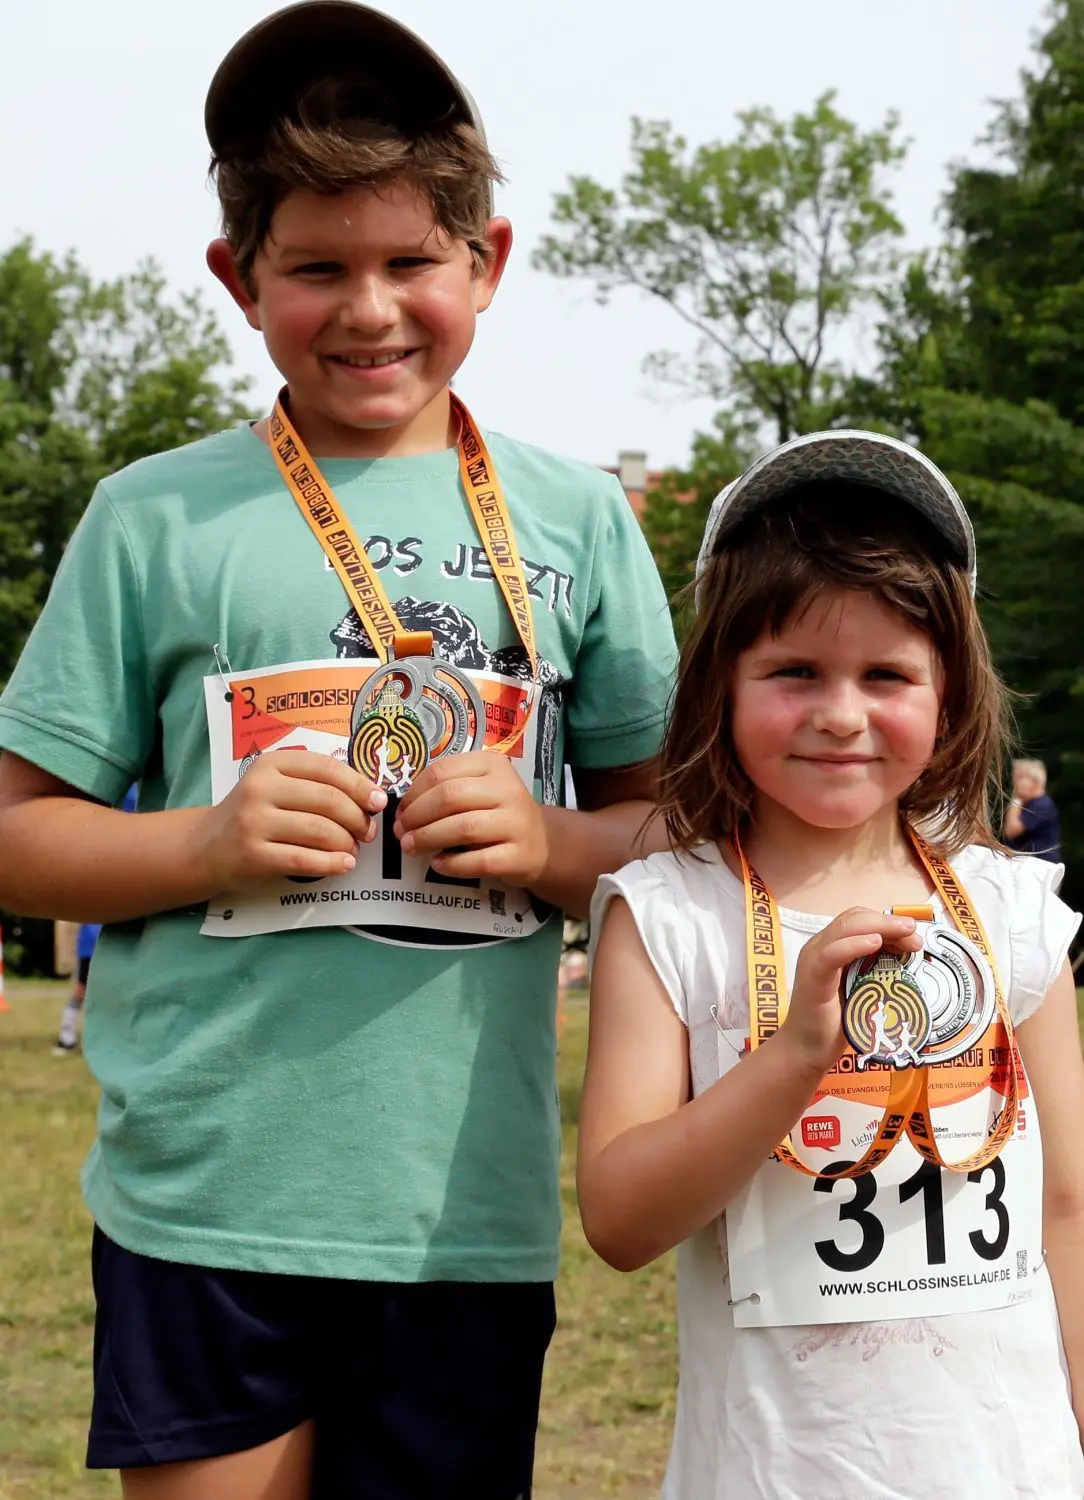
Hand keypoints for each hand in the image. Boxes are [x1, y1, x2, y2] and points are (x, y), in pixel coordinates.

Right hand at [191, 750, 385, 890]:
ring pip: (320, 830)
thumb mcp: (276, 786)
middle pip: (328, 800)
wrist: (205, 846)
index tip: (379, 801)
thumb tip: (371, 797)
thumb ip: (315, 784)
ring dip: (346, 842)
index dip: (359, 785)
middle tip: (367, 832)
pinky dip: (331, 863)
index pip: (327, 768)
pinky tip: (345, 865)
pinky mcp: (253, 854)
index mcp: (271, 764)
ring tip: (353, 849)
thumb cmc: (254, 814)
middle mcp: (260, 788)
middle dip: (357, 818)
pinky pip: (304, 858)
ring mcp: (254, 822)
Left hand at [393, 752, 547, 887]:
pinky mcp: (519, 854)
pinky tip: (438, 864)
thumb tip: (404, 810)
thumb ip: (446, 790)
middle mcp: (508, 789)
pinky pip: (478, 860)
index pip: (442, 772)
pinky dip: (452, 864)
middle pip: (450, 797)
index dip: (414, 793)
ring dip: (428, 839)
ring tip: (411, 848)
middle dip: (417, 816)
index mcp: (492, 765)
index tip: (401, 810)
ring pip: (463, 827)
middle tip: (401, 831)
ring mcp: (516, 822)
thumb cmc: (498, 813)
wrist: (541, 842)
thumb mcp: (479, 789)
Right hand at [779, 909, 921, 1077]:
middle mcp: (820, 946)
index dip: (889, 923)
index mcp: (832, 947)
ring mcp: (814, 959)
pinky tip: (874, 943)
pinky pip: (832, 954)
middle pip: (855, 918)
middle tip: (914, 934)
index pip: (860, 920)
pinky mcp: (813, 977)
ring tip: (904, 932)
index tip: (913, 936)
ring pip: (845, 928)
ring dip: (879, 926)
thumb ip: (875, 972)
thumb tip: (906, 962)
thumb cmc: (833, 1023)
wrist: (804, 1050)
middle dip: (889, 922)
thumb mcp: (861, 990)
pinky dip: (854, 945)